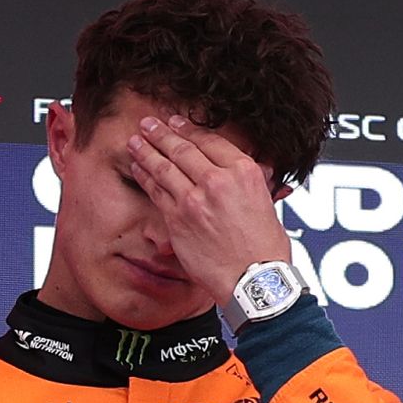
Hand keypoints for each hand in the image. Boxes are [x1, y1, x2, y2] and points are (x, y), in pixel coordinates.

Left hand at [126, 114, 290, 305]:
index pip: (210, 141)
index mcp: (244, 172)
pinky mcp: (177, 219)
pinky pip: (156, 191)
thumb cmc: (265, 248)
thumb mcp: (267, 203)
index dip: (188, 129)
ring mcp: (194, 199)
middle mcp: (218, 181)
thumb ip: (252, 183)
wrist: (253, 280)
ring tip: (135, 141)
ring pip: (164, 167)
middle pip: (182, 149)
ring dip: (146, 151)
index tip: (175, 122)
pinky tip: (137, 168)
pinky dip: (145, 177)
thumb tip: (253, 170)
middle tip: (148, 123)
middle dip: (161, 134)